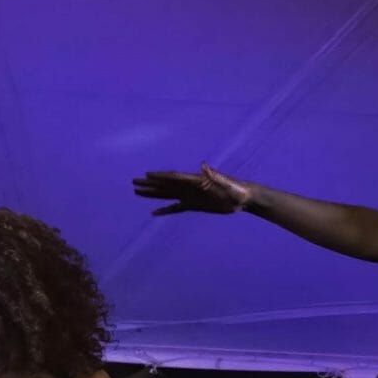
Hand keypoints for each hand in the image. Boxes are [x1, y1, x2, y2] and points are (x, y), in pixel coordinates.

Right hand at [134, 164, 255, 215]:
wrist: (243, 198)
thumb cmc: (236, 189)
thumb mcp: (226, 182)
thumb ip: (214, 175)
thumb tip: (203, 165)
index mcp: (195, 180)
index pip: (174, 177)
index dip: (161, 176)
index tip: (147, 175)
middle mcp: (189, 187)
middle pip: (165, 185)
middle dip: (150, 184)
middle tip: (134, 182)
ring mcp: (190, 196)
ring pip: (167, 195)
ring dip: (153, 194)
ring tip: (138, 192)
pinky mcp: (193, 205)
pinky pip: (175, 208)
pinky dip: (165, 210)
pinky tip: (154, 212)